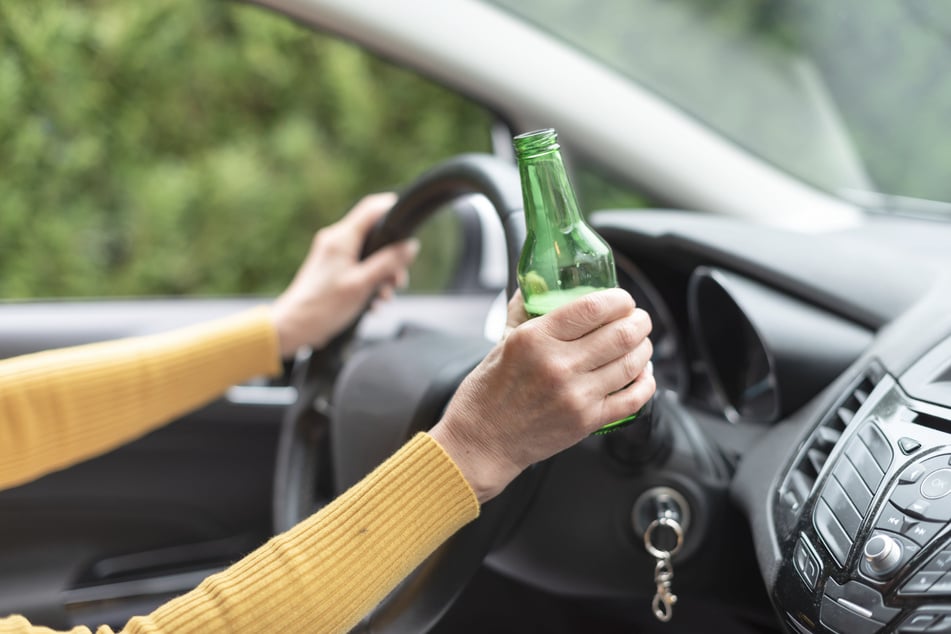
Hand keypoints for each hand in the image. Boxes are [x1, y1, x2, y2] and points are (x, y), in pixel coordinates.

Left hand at [270, 193, 418, 356]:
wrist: (294, 326)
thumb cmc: (323, 307)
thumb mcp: (363, 284)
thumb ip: (388, 263)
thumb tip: (410, 246)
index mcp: (341, 238)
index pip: (372, 208)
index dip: (393, 209)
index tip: (409, 223)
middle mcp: (335, 241)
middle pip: (374, 237)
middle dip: (391, 259)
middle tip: (398, 281)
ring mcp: (332, 255)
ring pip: (369, 256)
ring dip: (382, 276)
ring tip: (384, 297)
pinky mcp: (331, 269)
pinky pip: (358, 268)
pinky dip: (369, 283)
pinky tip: (372, 303)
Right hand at [429, 288, 654, 502]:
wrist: (482, 442)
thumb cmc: (488, 392)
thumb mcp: (501, 341)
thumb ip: (525, 310)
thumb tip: (542, 284)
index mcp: (535, 339)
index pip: (593, 308)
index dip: (619, 300)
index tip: (623, 300)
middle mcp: (559, 365)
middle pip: (621, 334)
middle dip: (639, 321)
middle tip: (638, 319)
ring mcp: (576, 395)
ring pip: (632, 363)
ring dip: (644, 348)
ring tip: (641, 343)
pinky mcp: (587, 421)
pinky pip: (633, 399)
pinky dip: (645, 383)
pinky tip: (642, 374)